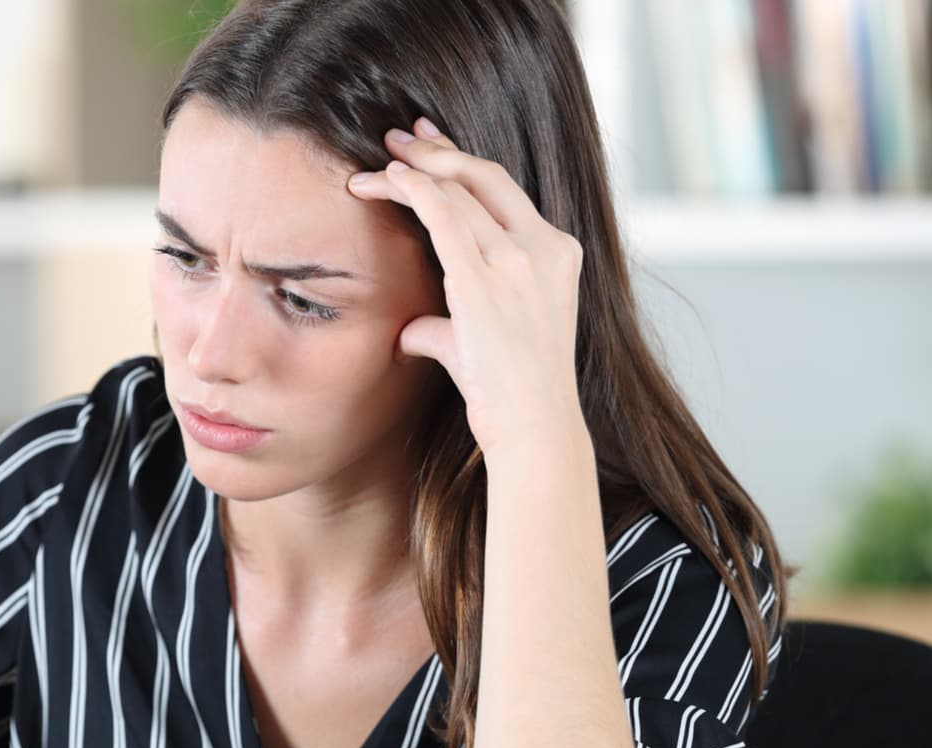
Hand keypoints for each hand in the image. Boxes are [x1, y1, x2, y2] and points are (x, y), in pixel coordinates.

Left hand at [345, 116, 587, 462]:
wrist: (532, 427)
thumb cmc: (508, 396)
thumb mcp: (481, 345)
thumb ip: (445, 326)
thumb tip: (411, 330)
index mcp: (556, 251)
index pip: (504, 190)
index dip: (462, 161)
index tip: (430, 144)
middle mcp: (544, 247)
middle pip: (482, 177)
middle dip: (436, 150)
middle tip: (397, 136)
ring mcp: (519, 260)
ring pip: (459, 190)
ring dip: (413, 171)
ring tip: (375, 160)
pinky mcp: (486, 278)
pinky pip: (445, 216)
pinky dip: (415, 190)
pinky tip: (389, 179)